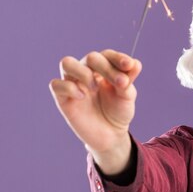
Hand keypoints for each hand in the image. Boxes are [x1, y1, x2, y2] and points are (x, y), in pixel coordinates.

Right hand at [49, 49, 141, 172]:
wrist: (110, 136)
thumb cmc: (118, 113)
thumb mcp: (127, 97)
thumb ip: (128, 80)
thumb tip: (136, 63)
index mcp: (103, 69)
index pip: (107, 55)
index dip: (117, 57)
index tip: (129, 65)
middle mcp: (86, 72)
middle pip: (91, 57)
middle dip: (106, 67)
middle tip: (120, 83)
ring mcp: (73, 83)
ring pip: (67, 63)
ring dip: (83, 72)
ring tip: (95, 87)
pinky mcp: (63, 98)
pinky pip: (56, 84)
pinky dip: (69, 87)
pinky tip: (82, 97)